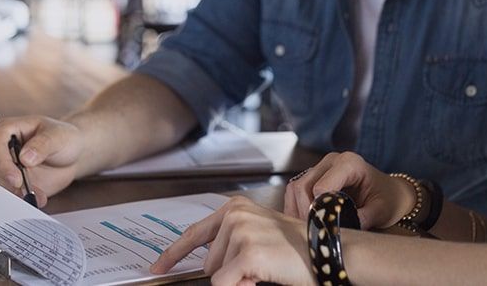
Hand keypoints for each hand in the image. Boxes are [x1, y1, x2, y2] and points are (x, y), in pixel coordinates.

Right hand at [0, 115, 83, 206]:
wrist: (72, 155)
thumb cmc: (62, 138)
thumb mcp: (58, 136)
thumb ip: (42, 144)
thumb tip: (25, 157)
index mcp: (7, 129)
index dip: (3, 164)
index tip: (15, 179)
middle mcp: (1, 149)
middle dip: (8, 183)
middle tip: (26, 192)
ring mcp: (4, 168)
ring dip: (15, 193)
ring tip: (37, 196)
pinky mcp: (10, 184)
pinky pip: (7, 195)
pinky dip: (19, 200)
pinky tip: (35, 200)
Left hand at [151, 196, 313, 285]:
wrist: (329, 251)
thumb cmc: (300, 248)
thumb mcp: (259, 234)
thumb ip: (230, 241)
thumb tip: (206, 265)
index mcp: (235, 207)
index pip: (194, 233)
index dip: (173, 254)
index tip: (158, 267)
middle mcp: (235, 215)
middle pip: (207, 261)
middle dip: (228, 272)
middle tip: (261, 266)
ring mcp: (240, 232)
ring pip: (216, 275)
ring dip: (238, 279)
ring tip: (267, 268)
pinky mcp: (247, 252)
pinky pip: (225, 284)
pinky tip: (263, 276)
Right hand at [284, 151, 414, 229]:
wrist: (392, 192)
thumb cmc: (389, 199)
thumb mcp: (381, 211)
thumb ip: (362, 218)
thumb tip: (339, 230)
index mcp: (349, 163)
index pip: (321, 186)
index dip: (319, 209)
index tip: (324, 226)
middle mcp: (332, 161)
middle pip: (303, 186)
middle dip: (305, 212)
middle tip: (313, 231)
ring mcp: (321, 167)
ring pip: (295, 188)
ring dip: (297, 210)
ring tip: (309, 228)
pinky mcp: (315, 177)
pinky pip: (295, 191)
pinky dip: (295, 208)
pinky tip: (305, 221)